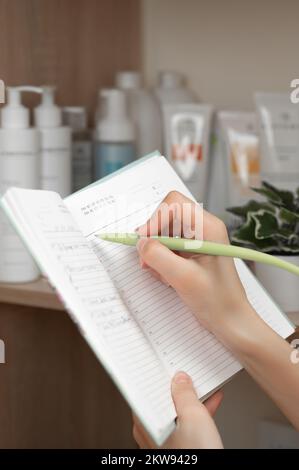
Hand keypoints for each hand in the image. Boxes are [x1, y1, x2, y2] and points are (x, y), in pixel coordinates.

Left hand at [133, 371, 222, 448]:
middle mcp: (150, 432)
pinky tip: (211, 402)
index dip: (155, 375)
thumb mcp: (193, 416)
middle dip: (177, 386)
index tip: (163, 363)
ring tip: (204, 384)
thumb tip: (180, 379)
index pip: (145, 390)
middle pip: (161, 399)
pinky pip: (184, 423)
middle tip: (187, 371)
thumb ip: (184, 393)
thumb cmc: (195, 457)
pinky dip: (196, 412)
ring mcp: (163, 441)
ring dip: (190, 398)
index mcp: (145, 422)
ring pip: (175, 411)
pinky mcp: (177, 447)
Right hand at [137, 191, 251, 335]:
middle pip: (166, 216)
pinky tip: (169, 278)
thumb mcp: (184, 278)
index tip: (144, 241)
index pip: (174, 204)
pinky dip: (161, 261)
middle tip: (148, 261)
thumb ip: (158, 257)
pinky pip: (167, 247)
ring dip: (157, 253)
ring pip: (164, 233)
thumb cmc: (217, 300)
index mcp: (208, 227)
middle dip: (154, 238)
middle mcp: (203, 228)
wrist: (230, 319)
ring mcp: (197, 240)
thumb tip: (141, 243)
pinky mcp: (191, 252)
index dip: (155, 219)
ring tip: (165, 275)